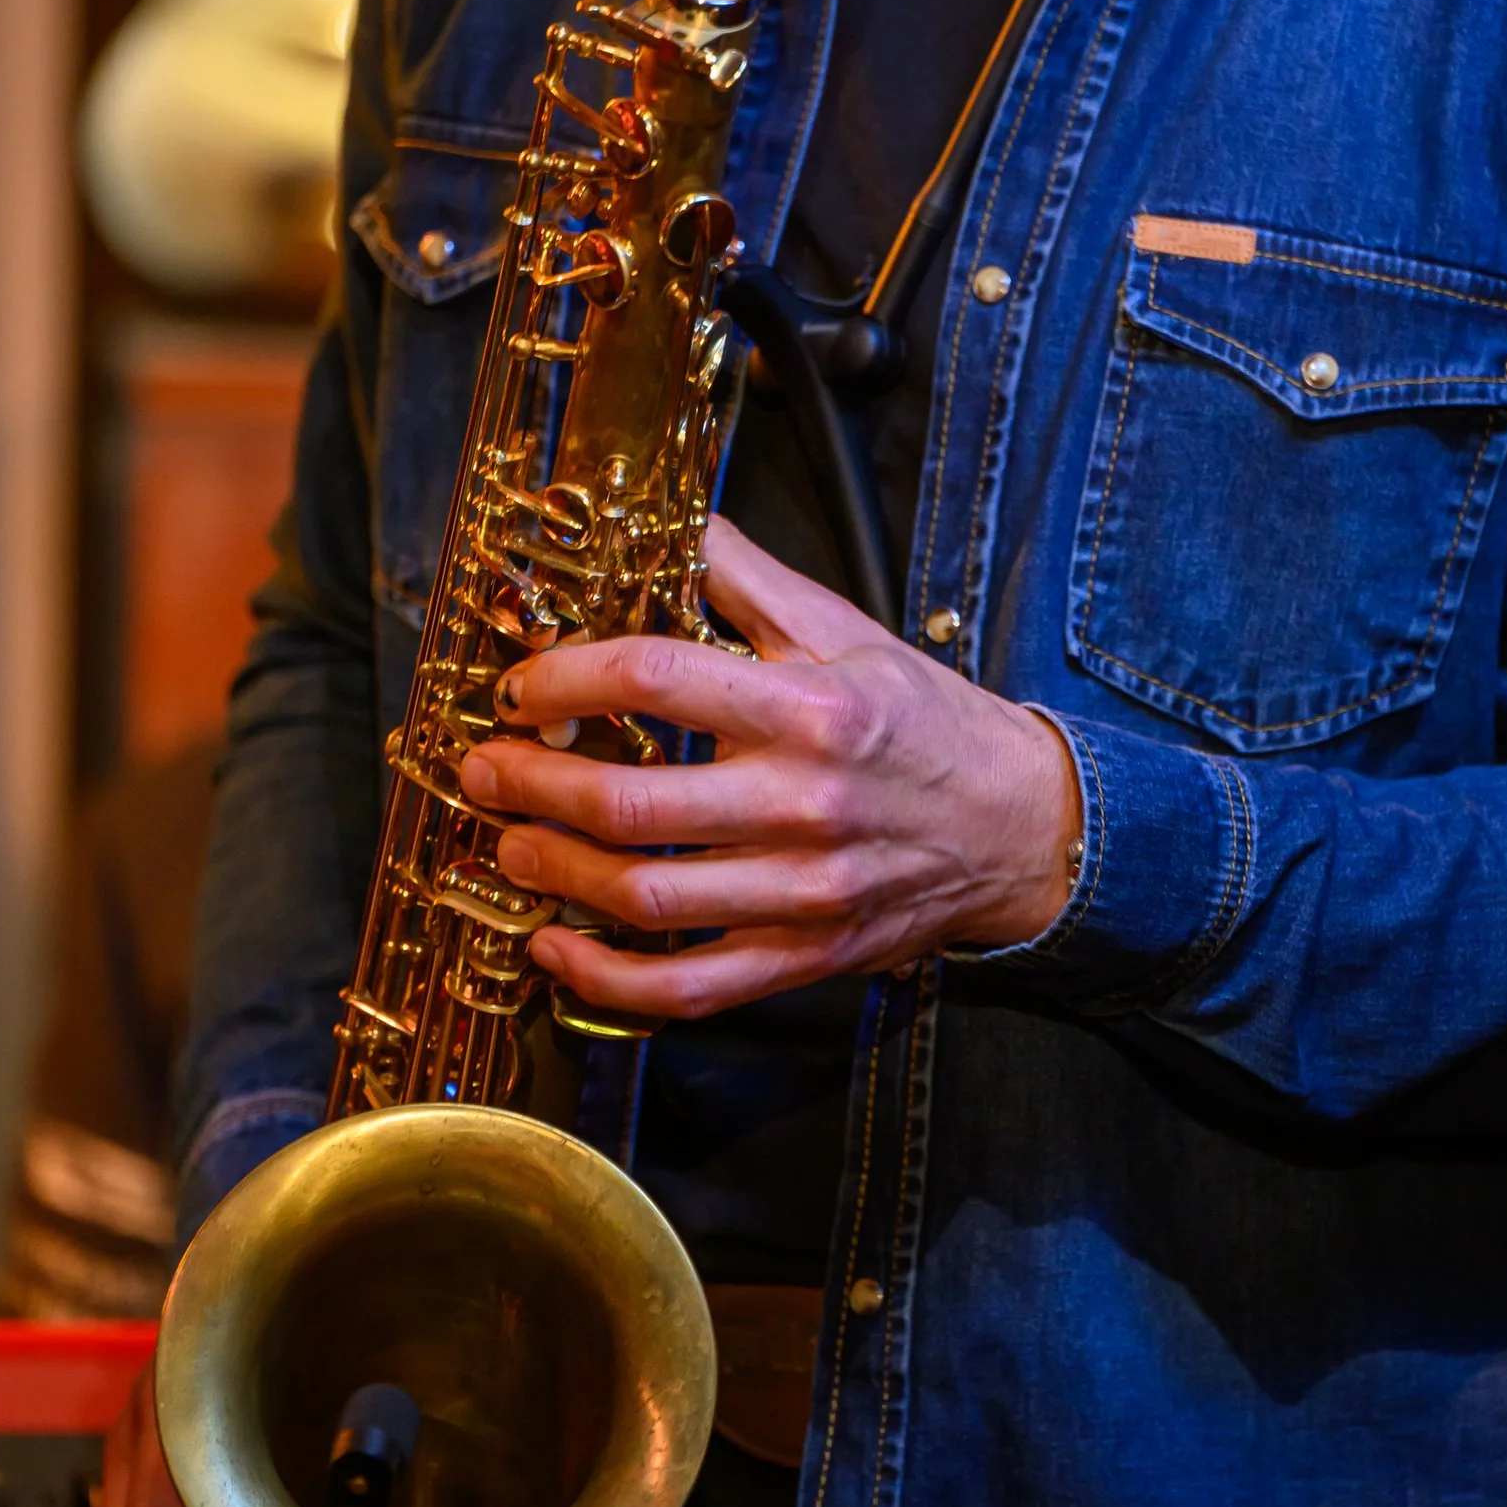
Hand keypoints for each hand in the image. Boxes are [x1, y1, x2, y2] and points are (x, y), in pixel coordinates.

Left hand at [458, 516, 1080, 1026]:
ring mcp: (804, 893)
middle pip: (634, 804)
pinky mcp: (805, 956)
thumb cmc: (923, 722)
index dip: (568, 678)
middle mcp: (806, 804)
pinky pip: (690, 987)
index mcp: (813, 709)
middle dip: (535, 786)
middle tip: (484, 769)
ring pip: (648, 900)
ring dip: (554, 874)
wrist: (1022, 826)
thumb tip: (667, 519)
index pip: (660, 678)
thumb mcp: (845, 628)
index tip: (521, 686)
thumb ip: (747, 576)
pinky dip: (609, 976)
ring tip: (508, 844)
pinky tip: (557, 947)